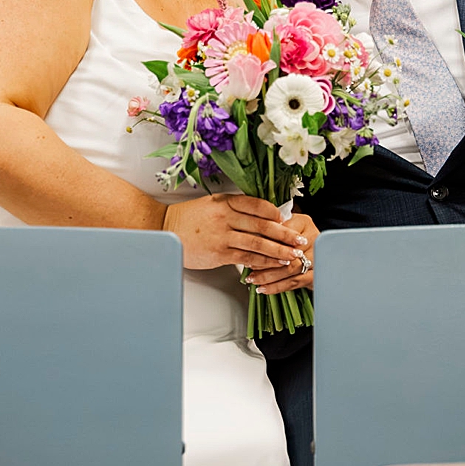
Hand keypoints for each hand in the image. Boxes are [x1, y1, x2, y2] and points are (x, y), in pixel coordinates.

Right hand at [164, 193, 307, 276]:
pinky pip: (246, 257)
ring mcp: (222, 235)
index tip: (287, 219)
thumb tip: (261, 217)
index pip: (258, 205)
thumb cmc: (188, 218)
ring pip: (258, 243)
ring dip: (278, 250)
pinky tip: (272, 263)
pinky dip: (262, 261)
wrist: (165, 229)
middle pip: (263, 225)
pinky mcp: (219, 253)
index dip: (275, 213)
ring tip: (292, 255)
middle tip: (299, 240)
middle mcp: (226, 217)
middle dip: (285, 234)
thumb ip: (234, 208)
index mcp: (226, 202)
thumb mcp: (212, 204)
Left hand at [247, 212, 317, 295]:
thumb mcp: (280, 227)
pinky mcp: (316, 274)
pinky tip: (264, 288)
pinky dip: (277, 287)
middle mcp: (313, 238)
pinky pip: (295, 282)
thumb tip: (249, 238)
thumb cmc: (289, 237)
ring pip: (290, 269)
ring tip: (253, 279)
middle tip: (249, 266)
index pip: (283, 233)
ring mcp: (317, 257)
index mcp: (303, 222)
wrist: (313, 252)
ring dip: (268, 276)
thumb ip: (268, 229)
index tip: (249, 249)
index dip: (265, 243)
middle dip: (265, 261)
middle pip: (288, 252)